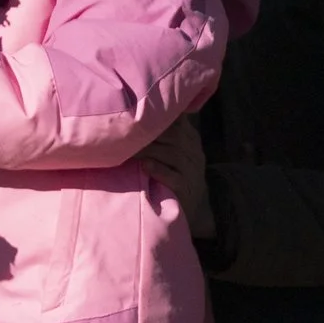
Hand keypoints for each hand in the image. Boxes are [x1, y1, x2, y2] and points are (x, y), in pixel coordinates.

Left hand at [137, 116, 214, 238]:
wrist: (194, 208)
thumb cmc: (176, 174)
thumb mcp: (174, 151)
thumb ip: (163, 134)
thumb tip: (138, 114)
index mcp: (191, 139)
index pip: (178, 121)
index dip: (158, 117)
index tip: (136, 116)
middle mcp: (195, 152)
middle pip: (175, 135)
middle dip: (150, 133)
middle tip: (128, 134)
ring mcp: (193, 171)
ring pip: (173, 154)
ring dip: (149, 150)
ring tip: (130, 150)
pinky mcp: (187, 188)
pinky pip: (174, 176)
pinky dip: (158, 170)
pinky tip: (145, 166)